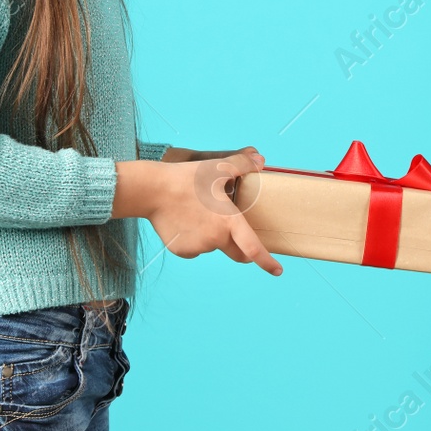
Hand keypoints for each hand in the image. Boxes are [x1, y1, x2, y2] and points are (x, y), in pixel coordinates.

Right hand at [114, 149, 282, 275]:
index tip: (278, 270)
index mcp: (228, 222)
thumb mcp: (218, 167)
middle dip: (242, 250)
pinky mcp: (182, 250)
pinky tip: (183, 221)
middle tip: (236, 234)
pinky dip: (193, 239)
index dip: (267, 261)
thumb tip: (261, 160)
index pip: (253, 248)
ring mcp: (198, 247)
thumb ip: (242, 164)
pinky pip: (194, 248)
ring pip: (212, 246)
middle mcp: (216, 239)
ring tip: (195, 212)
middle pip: (236, 252)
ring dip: (211, 236)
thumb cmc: (188, 178)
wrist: (153, 191)